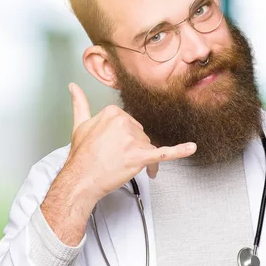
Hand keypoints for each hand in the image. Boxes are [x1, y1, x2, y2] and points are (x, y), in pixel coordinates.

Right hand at [40, 83, 196, 245]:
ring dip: (141, 158)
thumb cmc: (81, 155)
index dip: (125, 138)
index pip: (131, 123)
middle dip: (133, 148)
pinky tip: (191, 148)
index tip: (113, 147)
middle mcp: (124, 122)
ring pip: (148, 146)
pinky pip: (164, 153)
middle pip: (141, 134)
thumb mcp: (79, 124)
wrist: (80, 179)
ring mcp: (133, 139)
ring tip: (122, 166)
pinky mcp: (140, 156)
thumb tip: (74, 87)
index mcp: (113, 112)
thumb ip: (80, 103)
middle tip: (116, 159)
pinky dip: (179, 151)